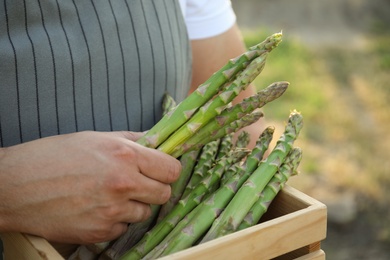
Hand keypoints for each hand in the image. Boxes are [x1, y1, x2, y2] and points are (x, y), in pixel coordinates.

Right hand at [0, 131, 180, 243]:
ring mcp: (112, 211)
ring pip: (144, 212)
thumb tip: (157, 144)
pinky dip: (115, 219)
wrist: (16, 186)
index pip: (172, 169)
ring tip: (109, 195)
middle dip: (155, 188)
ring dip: (134, 205)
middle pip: (164, 194)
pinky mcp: (100, 232)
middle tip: (138, 183)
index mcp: (125, 155)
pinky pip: (123, 227)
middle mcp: (123, 184)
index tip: (162, 170)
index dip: (168, 170)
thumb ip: (132, 141)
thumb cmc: (53, 156)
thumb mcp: (96, 138)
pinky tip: (96, 208)